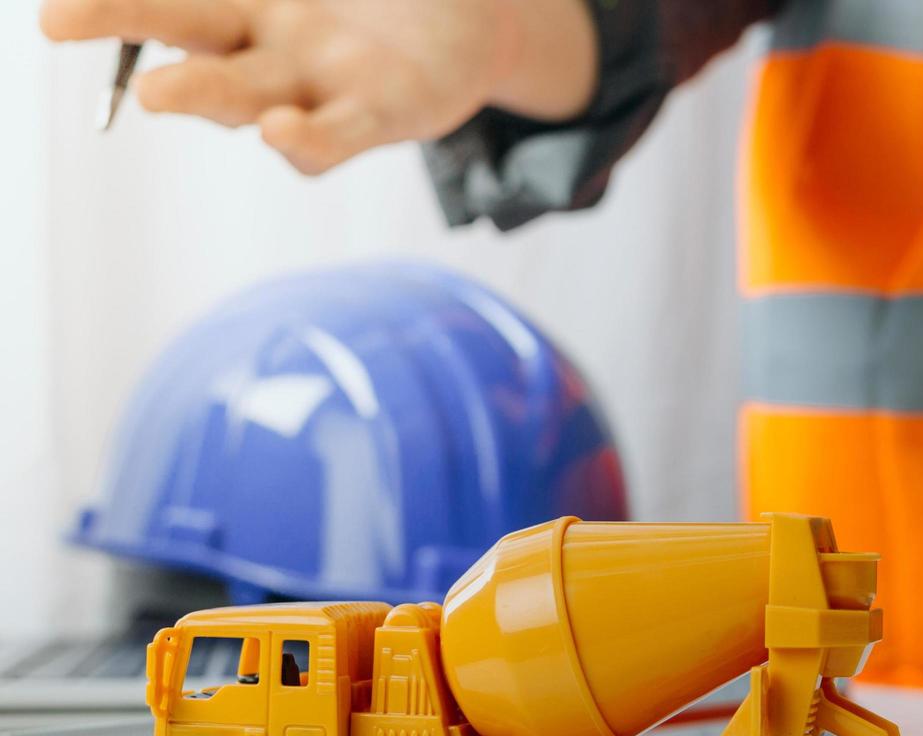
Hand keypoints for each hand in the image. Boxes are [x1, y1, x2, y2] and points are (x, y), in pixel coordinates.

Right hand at [37, 0, 592, 174]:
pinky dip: (303, 140)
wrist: (475, 32)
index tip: (51, 7)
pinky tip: (279, 129)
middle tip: (56, 21)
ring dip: (198, 94)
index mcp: (247, 2)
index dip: (111, 3)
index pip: (167, 2)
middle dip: (118, 24)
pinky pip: (330, 138)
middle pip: (184, 34)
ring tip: (157, 93)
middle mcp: (267, 46)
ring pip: (243, 95)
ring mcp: (315, 87)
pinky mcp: (377, 119)